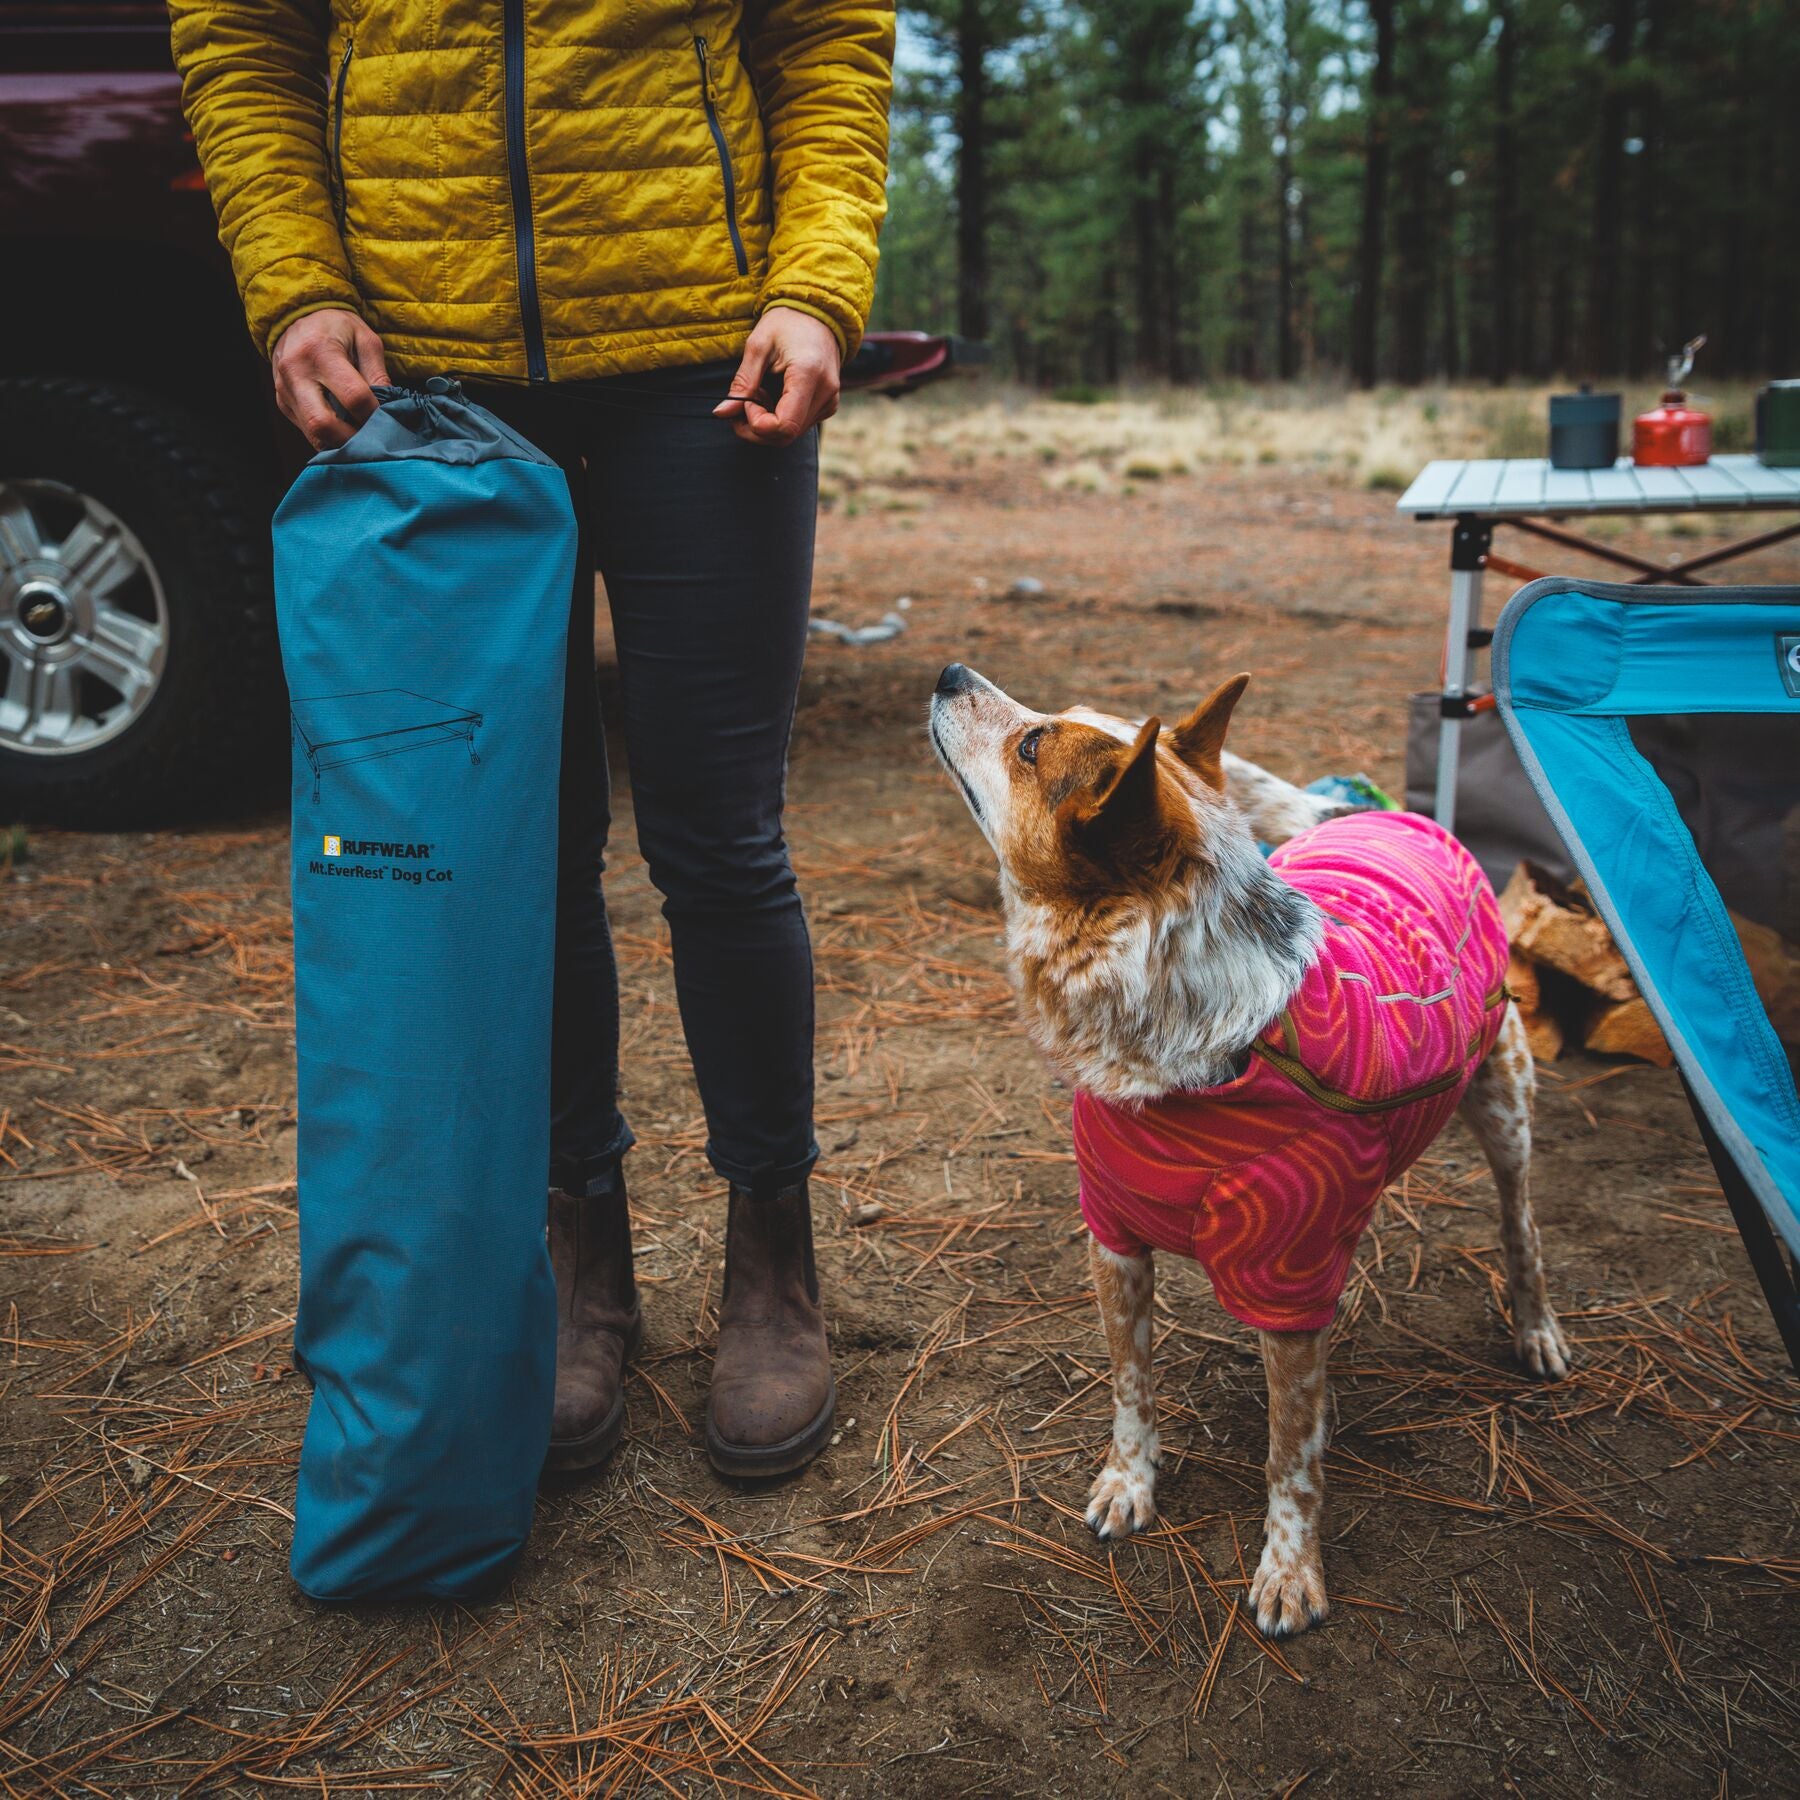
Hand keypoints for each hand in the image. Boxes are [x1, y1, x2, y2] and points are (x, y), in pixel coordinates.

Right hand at [271, 308, 389, 449]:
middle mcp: (296, 373)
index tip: (387, 418)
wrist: (296, 318)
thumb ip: (378, 374)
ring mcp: (285, 390)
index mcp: (320, 352)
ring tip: (360, 438)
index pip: (353, 397)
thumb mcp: (365, 339)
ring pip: (313, 434)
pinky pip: (306, 431)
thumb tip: (389, 408)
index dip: (374, 414)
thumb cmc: (336, 328)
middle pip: (322, 424)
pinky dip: (328, 437)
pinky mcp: (282, 402)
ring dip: (340, 443)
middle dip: (352, 439)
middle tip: (372, 439)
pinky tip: (344, 431)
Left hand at [714, 306, 839, 445]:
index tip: (746, 402)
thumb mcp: (758, 346)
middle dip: (756, 428)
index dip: (757, 423)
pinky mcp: (828, 406)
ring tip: (759, 394)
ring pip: (791, 435)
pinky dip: (779, 419)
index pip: (783, 426)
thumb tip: (722, 413)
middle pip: (786, 436)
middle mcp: (825, 392)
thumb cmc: (787, 323)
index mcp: (808, 374)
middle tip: (742, 404)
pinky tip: (773, 396)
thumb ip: (742, 383)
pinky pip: (799, 426)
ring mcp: (829, 402)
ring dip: (767, 423)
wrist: (818, 313)